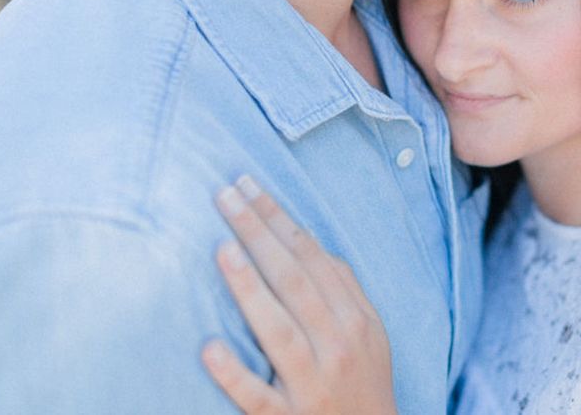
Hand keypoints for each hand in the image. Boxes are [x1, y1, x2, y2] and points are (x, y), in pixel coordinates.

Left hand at [201, 176, 397, 414]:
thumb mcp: (371, 332)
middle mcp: (337, 345)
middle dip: (258, 233)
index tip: (249, 186)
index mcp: (355, 318)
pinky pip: (258, 397)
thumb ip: (345, 290)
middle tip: (225, 196)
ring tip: (222, 249)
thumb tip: (312, 245)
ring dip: (249, 289)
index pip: (312, 257)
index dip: (279, 218)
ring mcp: (313, 383)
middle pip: (293, 280)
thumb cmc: (366, 381)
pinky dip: (235, 373)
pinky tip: (209, 348)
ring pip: (278, 330)